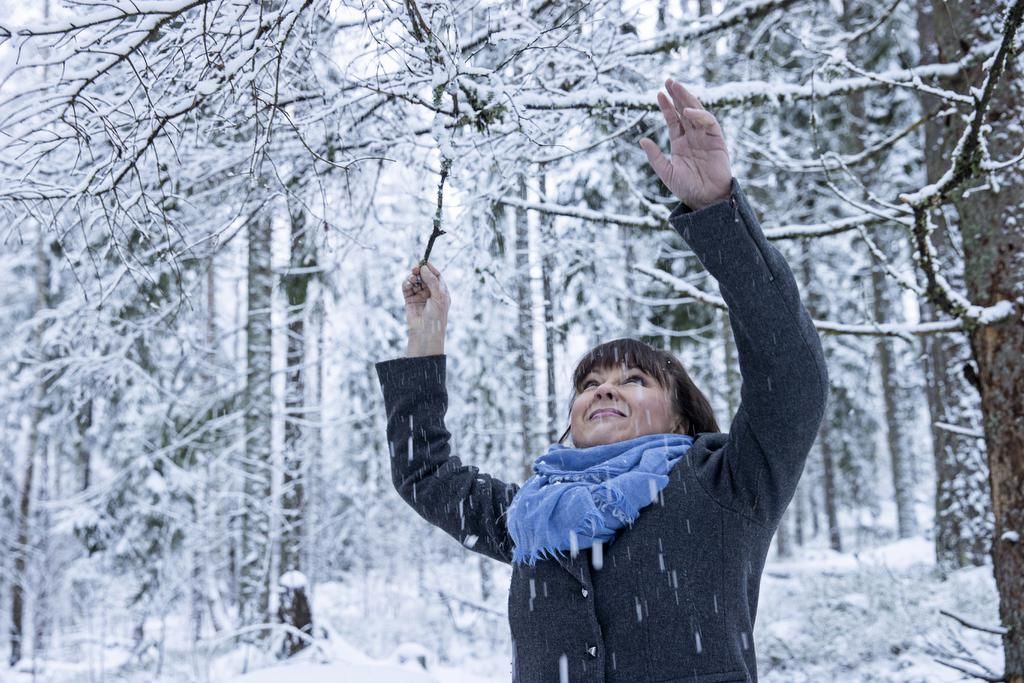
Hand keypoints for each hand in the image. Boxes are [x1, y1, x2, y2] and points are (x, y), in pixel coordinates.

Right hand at [403, 261, 449, 356]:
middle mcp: (430, 292)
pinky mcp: (409, 299)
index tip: (423, 262)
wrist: (425, 332)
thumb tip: (424, 267)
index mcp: (441, 291)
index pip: (436, 275)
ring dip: (412, 277)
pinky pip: (407, 287)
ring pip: (415, 281)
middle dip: (419, 271)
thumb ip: (432, 281)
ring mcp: (419, 296)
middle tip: (415, 269)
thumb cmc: (436, 316)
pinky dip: (406, 283)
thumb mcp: (439, 297)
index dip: (430, 268)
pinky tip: (408, 284)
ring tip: (412, 279)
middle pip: (424, 276)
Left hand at [639, 79, 731, 209]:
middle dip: (677, 95)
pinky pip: (708, 123)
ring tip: (677, 87)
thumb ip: (655, 157)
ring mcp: (705, 137)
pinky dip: (699, 115)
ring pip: (696, 112)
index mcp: (680, 143)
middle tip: (669, 80)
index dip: (666, 107)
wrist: (706, 200)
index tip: (658, 94)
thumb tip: (642, 140)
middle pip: (684, 111)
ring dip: (687, 99)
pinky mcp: (717, 140)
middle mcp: (692, 137)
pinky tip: (687, 111)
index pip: (672, 120)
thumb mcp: (667, 172)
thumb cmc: (688, 189)